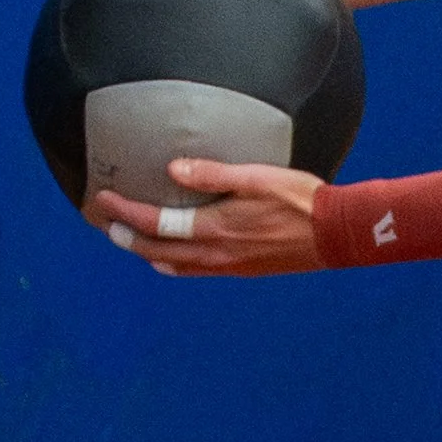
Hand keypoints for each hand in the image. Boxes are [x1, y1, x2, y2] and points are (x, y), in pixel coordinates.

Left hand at [93, 159, 323, 276]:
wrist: (337, 234)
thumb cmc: (302, 200)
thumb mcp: (258, 176)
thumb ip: (214, 174)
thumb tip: (174, 169)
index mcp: (217, 228)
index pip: (157, 223)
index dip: (126, 212)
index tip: (103, 199)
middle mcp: (217, 253)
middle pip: (157, 250)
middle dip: (126, 237)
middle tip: (104, 223)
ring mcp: (229, 265)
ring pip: (174, 265)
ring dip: (146, 253)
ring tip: (129, 239)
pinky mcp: (242, 269)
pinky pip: (195, 271)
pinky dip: (172, 264)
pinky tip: (168, 258)